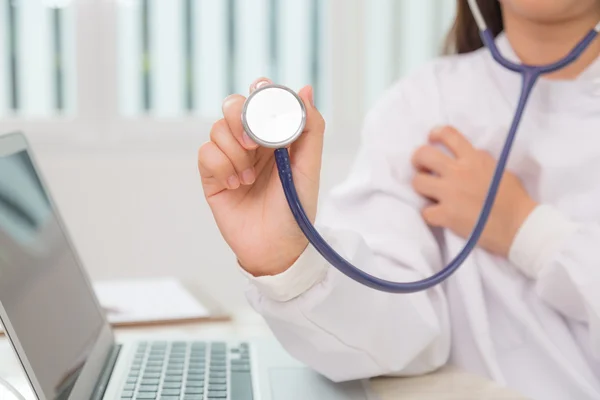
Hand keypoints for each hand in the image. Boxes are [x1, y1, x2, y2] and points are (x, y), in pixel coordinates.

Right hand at [198, 78, 325, 275]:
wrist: (275, 248)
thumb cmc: (295, 210)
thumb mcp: (308, 169)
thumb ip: (310, 130)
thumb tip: (306, 90)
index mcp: (275, 135)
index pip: (261, 98)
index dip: (260, 94)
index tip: (264, 103)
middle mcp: (251, 142)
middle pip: (233, 106)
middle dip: (241, 120)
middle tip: (254, 145)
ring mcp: (230, 158)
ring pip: (217, 129)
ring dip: (234, 152)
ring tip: (249, 178)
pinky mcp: (212, 175)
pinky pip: (206, 153)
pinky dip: (221, 167)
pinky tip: (235, 185)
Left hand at [411, 126, 537, 256]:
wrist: (520, 226)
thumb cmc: (514, 199)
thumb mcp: (498, 169)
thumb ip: (479, 160)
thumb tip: (467, 157)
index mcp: (474, 158)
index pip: (449, 135)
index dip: (435, 134)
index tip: (431, 138)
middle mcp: (459, 172)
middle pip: (423, 155)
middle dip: (418, 160)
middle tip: (422, 168)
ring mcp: (450, 193)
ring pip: (418, 182)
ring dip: (421, 187)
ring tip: (430, 193)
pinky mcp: (446, 215)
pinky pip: (425, 212)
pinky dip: (430, 214)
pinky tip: (439, 215)